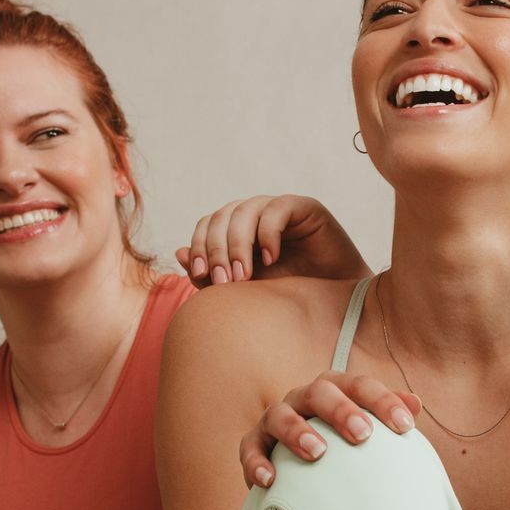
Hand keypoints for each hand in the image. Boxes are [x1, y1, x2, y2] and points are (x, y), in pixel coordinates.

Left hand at [176, 195, 370, 286]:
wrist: (331, 302)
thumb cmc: (288, 295)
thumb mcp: (244, 290)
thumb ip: (212, 276)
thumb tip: (177, 253)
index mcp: (235, 230)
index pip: (206, 226)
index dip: (200, 247)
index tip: (203, 275)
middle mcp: (253, 214)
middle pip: (220, 217)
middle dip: (218, 250)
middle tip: (226, 282)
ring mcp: (277, 209)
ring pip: (243, 212)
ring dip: (238, 245)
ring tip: (245, 276)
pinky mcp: (303, 207)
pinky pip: (275, 211)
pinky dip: (267, 235)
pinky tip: (270, 259)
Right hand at [242, 370, 422, 487]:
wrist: (298, 464)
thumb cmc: (342, 443)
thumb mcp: (366, 426)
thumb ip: (388, 414)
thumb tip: (415, 403)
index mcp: (336, 390)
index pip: (360, 386)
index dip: (383, 401)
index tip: (405, 426)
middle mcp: (304, 398)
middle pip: (320, 392)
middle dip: (341, 410)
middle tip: (363, 434)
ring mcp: (276, 419)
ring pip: (280, 415)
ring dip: (297, 431)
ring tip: (318, 452)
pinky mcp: (254, 444)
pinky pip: (250, 448)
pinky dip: (256, 462)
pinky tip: (269, 479)